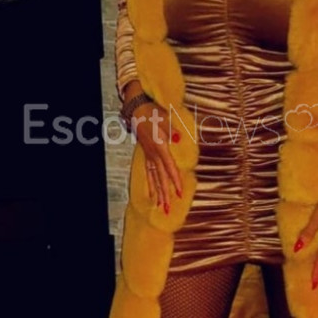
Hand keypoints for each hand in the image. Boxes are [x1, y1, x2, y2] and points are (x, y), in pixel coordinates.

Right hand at [123, 82, 181, 213]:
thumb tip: (177, 138)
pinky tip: (152, 194)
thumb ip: (171, 130)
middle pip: (160, 177)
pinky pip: (148, 172)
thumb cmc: (153, 112)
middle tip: (168, 208)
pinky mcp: (146, 154)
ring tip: (162, 206)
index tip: (179, 193)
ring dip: (158, 193)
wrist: (137, 109)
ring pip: (154, 177)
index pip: (169, 167)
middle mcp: (153, 154)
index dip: (175, 180)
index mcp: (160, 146)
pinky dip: (151, 184)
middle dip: (165, 193)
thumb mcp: (164, 118)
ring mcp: (148, 155)